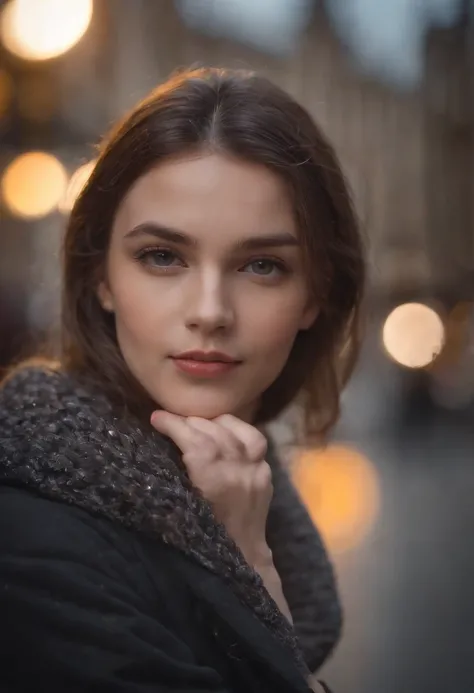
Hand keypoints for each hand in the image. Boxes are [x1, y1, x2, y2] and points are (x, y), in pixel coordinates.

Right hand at [150, 412, 272, 565]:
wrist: (243, 564)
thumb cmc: (203, 545)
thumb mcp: (177, 517)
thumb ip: (169, 483)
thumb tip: (148, 452)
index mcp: (214, 483)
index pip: (196, 440)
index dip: (174, 425)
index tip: (156, 418)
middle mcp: (239, 472)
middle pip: (215, 432)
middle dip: (190, 422)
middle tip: (171, 421)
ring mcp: (257, 472)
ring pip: (240, 432)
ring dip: (216, 422)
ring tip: (198, 423)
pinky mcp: (267, 475)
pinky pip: (256, 442)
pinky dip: (238, 432)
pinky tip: (225, 432)